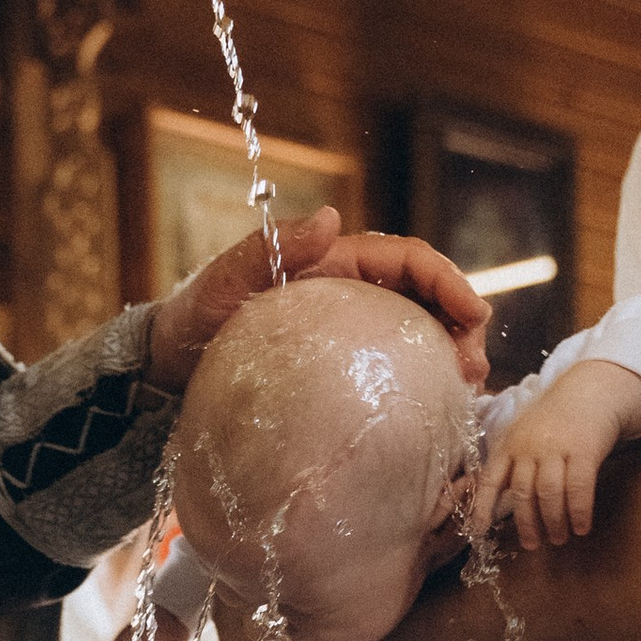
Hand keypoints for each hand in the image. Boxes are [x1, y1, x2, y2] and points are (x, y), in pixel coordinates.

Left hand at [144, 206, 490, 395]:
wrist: (166, 375)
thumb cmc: (191, 324)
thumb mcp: (220, 286)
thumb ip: (264, 251)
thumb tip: (329, 220)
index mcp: (333, 265)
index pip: (407, 261)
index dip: (448, 280)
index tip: (474, 314)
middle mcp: (352, 298)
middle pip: (428, 301)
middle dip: (464, 326)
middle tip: (475, 369)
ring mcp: (351, 340)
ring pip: (421, 341)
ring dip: (452, 361)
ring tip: (467, 394)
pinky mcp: (345, 380)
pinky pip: (396, 380)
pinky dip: (424, 393)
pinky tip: (436, 420)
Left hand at [473, 356, 640, 549]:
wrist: (589, 391)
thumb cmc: (553, 420)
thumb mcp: (523, 434)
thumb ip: (510, 463)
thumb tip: (493, 502)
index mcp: (509, 444)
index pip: (489, 479)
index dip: (481, 507)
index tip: (478, 532)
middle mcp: (529, 446)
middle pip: (522, 493)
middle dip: (526, 524)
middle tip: (532, 545)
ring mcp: (557, 447)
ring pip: (549, 494)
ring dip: (554, 522)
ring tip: (558, 538)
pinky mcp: (584, 449)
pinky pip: (579, 487)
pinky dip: (580, 511)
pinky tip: (582, 527)